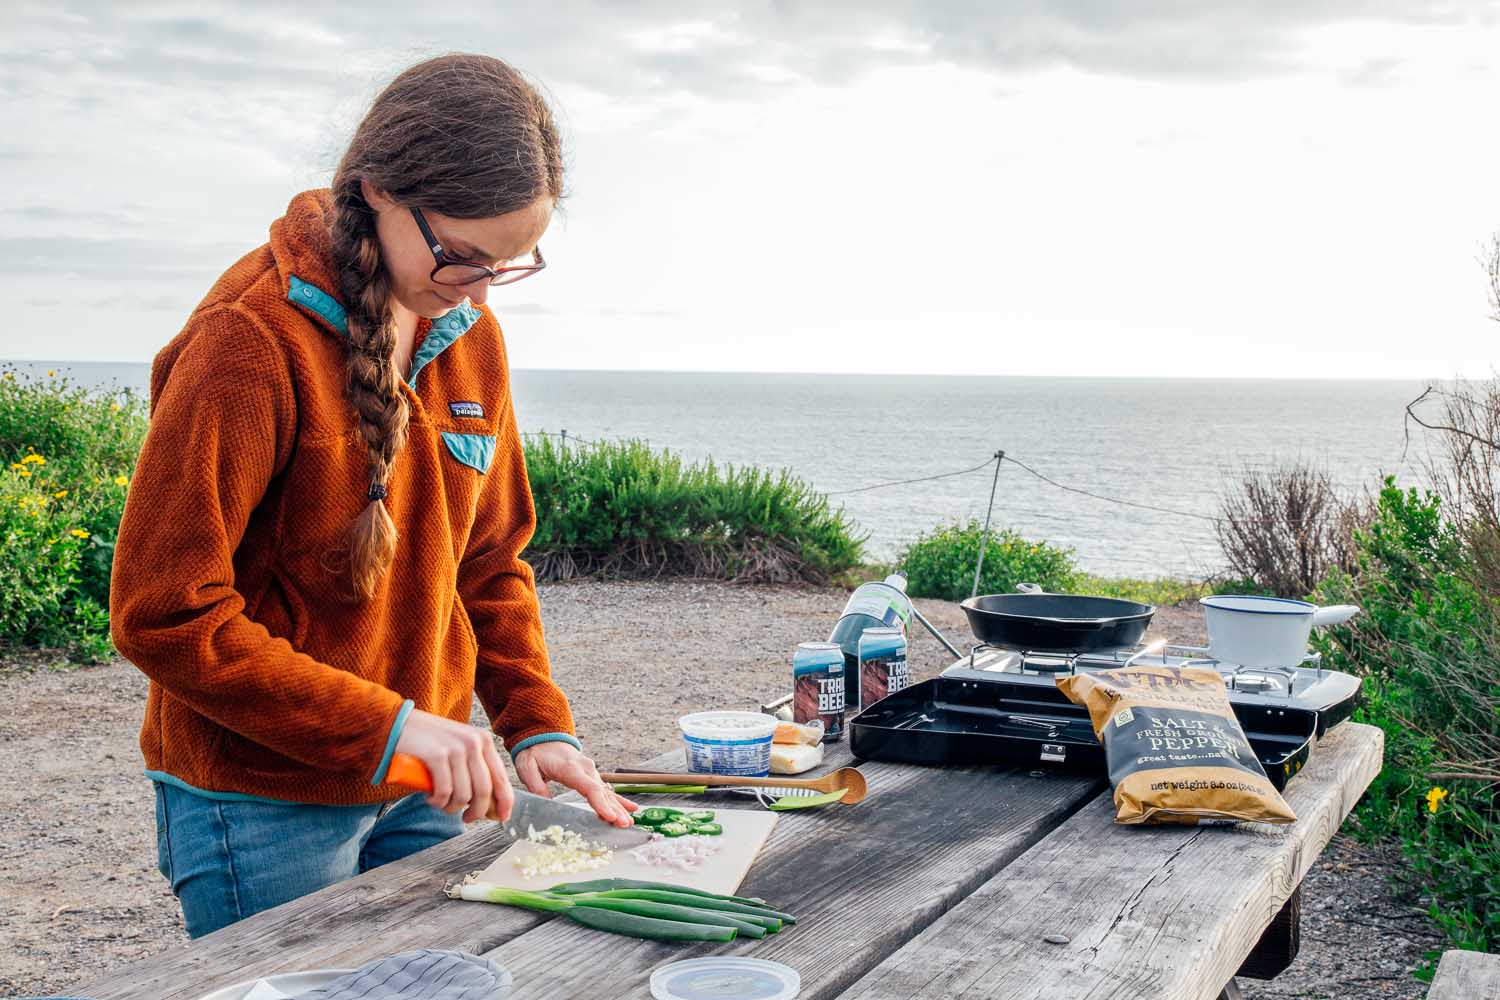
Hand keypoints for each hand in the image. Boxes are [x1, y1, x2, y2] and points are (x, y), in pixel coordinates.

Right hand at [394, 709, 513, 822]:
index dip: (504, 802)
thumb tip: (489, 803)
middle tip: (466, 818)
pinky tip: (431, 798)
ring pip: (463, 795)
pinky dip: (437, 802)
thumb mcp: (460, 747)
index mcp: (483, 740)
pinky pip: (444, 792)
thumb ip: (474, 768)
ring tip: (441, 804)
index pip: (501, 777)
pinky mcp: (436, 755)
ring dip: (451, 808)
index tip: (502, 817)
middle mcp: (473, 743)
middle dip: (476, 812)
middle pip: (484, 790)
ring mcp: (455, 748)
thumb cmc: (428, 740)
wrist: (398, 724)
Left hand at [513, 741, 638, 826]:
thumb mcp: (527, 767)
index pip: (589, 788)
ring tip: (629, 821)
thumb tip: (546, 804)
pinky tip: (631, 808)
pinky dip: (619, 799)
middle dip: (615, 809)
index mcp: (570, 768)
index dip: (600, 803)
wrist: (543, 736)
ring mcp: (591, 771)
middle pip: (602, 792)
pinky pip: (606, 789)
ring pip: (607, 792)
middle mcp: (585, 769)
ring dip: (619, 807)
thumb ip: (536, 786)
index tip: (610, 816)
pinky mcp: (591, 774)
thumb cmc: (535, 752)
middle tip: (625, 824)